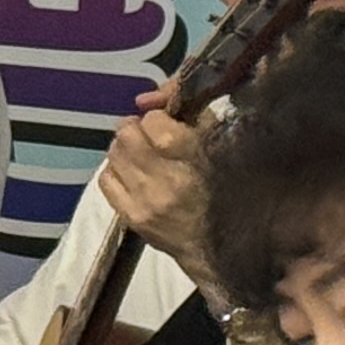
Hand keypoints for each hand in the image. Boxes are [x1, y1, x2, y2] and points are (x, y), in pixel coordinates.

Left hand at [91, 101, 217, 292]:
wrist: (234, 246)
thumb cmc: (238, 189)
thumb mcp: (227, 142)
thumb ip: (196, 113)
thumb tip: (151, 98)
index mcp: (194, 157)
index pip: (153, 121)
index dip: (158, 117)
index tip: (168, 123)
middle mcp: (166, 179)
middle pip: (126, 134)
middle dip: (136, 128)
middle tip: (150, 134)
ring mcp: (145, 202)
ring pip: (113, 155)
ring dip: (125, 148)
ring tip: (142, 153)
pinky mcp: (133, 219)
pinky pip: (106, 181)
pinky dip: (116, 170)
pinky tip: (133, 173)